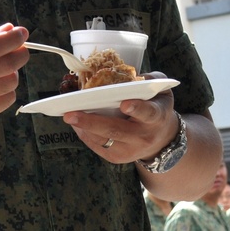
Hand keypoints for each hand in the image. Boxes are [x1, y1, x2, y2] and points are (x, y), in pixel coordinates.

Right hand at [0, 23, 28, 126]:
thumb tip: (9, 29)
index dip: (13, 39)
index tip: (21, 34)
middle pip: (6, 65)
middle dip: (20, 54)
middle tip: (20, 51)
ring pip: (10, 82)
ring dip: (12, 73)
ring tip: (1, 70)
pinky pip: (7, 99)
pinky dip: (7, 90)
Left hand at [62, 71, 176, 162]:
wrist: (161, 138)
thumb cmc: (156, 106)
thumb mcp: (161, 91)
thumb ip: (150, 80)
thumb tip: (128, 73)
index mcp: (156, 117)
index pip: (148, 113)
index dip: (137, 108)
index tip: (124, 104)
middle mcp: (144, 137)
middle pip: (116, 131)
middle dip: (91, 122)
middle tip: (70, 114)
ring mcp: (130, 150)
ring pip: (103, 140)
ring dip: (82, 128)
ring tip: (68, 116)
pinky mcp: (117, 158)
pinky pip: (97, 146)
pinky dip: (84, 134)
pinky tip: (75, 123)